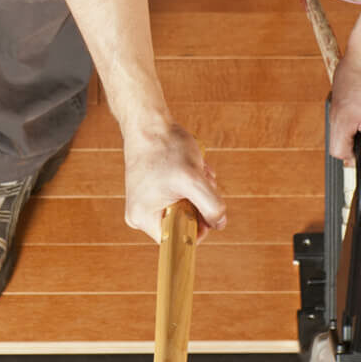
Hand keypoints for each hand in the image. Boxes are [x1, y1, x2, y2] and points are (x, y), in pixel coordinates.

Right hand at [121, 119, 227, 242]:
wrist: (149, 123)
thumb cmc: (165, 148)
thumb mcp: (193, 179)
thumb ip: (211, 205)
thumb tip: (220, 224)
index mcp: (143, 219)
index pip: (177, 239)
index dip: (197, 226)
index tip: (203, 205)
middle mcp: (141, 214)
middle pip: (184, 221)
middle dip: (200, 202)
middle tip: (202, 180)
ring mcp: (147, 201)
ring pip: (186, 206)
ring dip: (199, 190)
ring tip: (197, 169)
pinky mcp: (154, 189)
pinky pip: (181, 195)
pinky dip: (193, 182)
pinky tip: (194, 166)